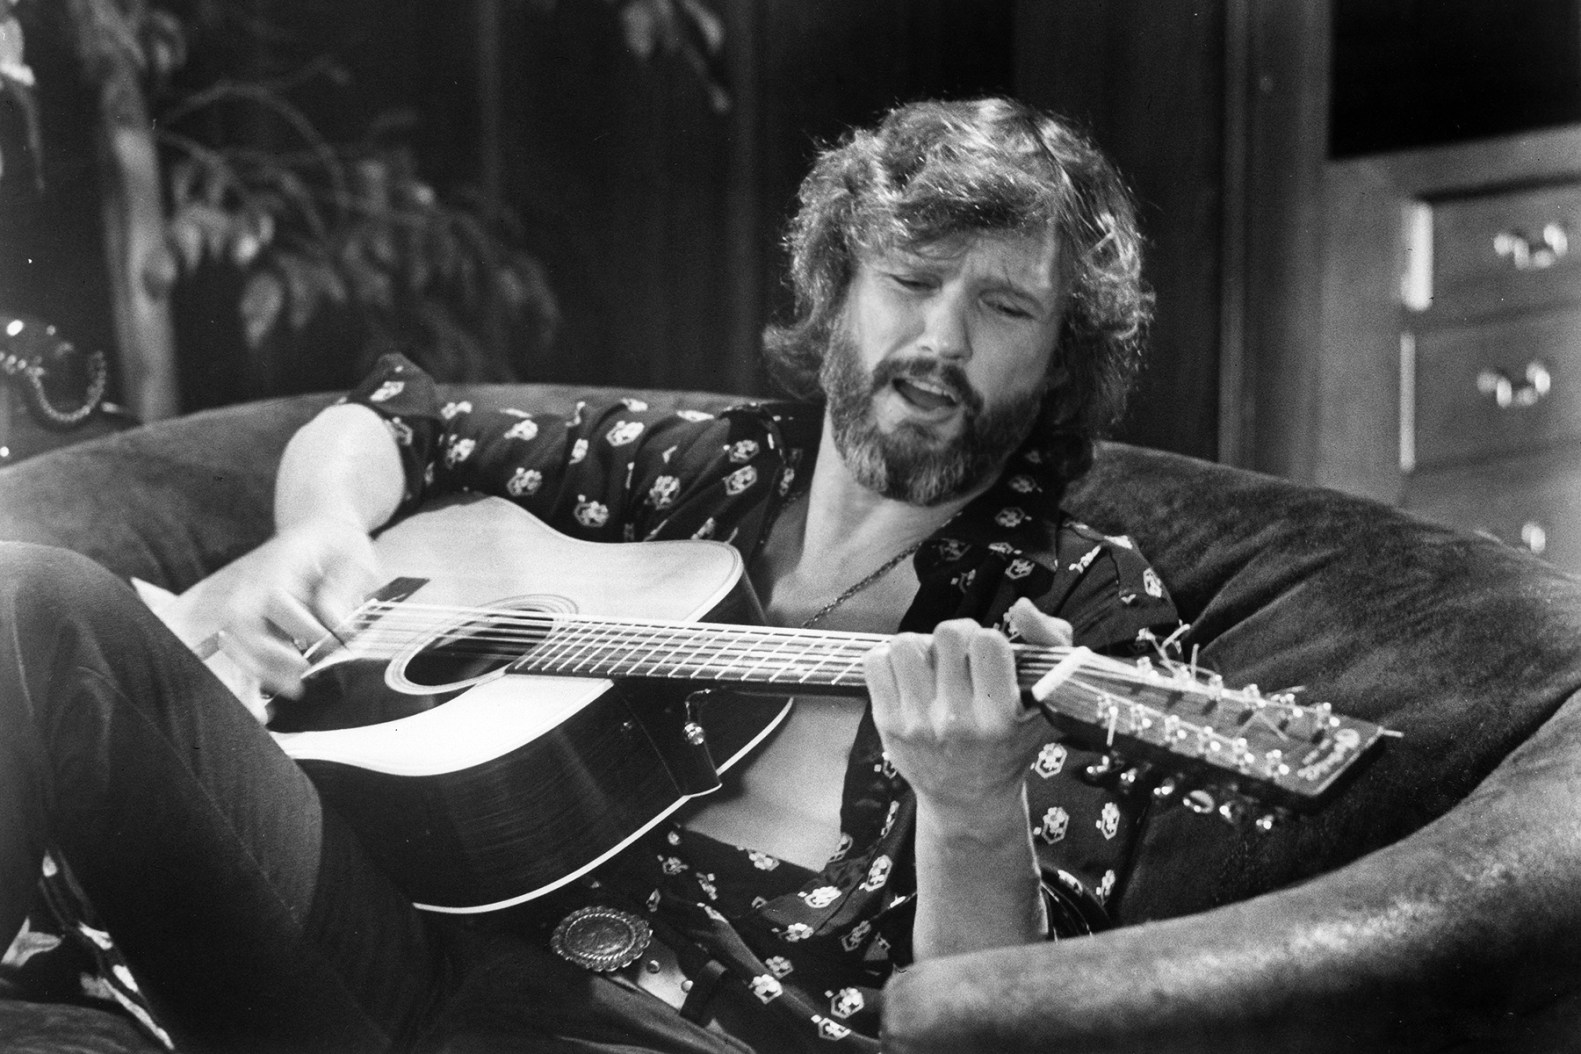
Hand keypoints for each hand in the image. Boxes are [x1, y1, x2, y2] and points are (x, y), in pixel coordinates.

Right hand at [215, 517, 381, 698]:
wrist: (320, 529)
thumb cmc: (339, 543)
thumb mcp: (355, 556)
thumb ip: (343, 586)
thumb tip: (335, 622)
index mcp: (279, 563)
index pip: (275, 598)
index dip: (301, 625)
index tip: (332, 640)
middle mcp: (255, 583)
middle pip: (239, 623)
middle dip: (265, 656)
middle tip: (300, 678)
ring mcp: (249, 602)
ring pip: (235, 643)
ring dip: (256, 673)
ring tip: (285, 697)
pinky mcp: (254, 621)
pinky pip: (243, 653)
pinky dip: (249, 680)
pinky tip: (261, 710)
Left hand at [863, 598, 1072, 820]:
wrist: (969, 799)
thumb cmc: (1010, 745)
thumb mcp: (1045, 703)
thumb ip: (1050, 645)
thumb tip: (1021, 607)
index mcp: (999, 718)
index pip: (989, 642)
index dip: (990, 640)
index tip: (990, 659)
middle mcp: (956, 723)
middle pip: (947, 635)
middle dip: (957, 638)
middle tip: (962, 658)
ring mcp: (917, 724)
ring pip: (906, 644)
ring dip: (922, 648)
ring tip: (934, 666)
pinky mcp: (887, 724)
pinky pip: (876, 662)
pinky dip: (891, 660)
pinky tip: (910, 676)